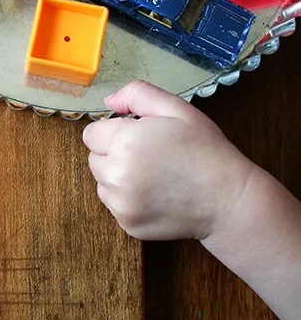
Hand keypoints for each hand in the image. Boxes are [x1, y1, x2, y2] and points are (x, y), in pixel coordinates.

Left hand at [83, 80, 256, 240]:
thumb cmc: (205, 150)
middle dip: (114, 153)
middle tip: (150, 155)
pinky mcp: (127, 224)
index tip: (138, 136)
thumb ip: (137, 94)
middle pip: (94, 158)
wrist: (228, 199)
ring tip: (154, 175)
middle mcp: (116, 176)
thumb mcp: (176, 108)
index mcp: (124, 142)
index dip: (115, 131)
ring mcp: (121, 204)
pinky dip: (129, 199)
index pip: (91, 134)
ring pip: (102, 183)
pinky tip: (156, 194)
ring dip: (118, 177)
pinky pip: (115, 205)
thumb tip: (108, 102)